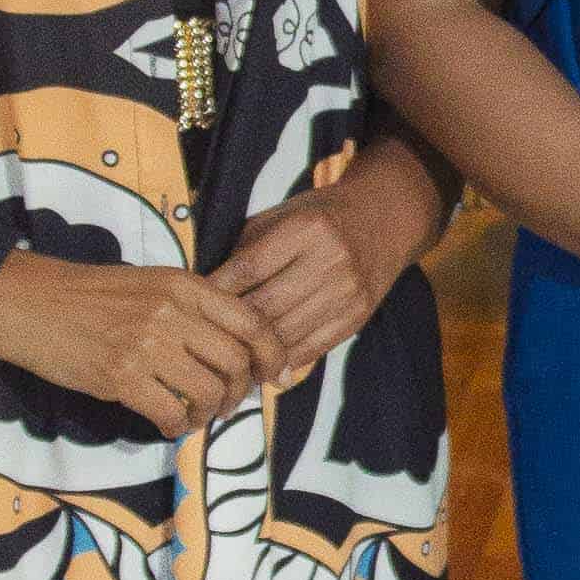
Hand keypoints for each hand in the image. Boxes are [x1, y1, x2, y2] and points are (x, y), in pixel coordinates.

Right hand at [0, 247, 266, 439]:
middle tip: (228, 404)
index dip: (272, 354)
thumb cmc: (92, 297)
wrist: (32, 304)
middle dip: (240, 391)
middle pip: (237, 362)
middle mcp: (172, 312)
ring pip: (209, 392)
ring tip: (195, 416)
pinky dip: (177, 427)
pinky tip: (168, 424)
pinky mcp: (121, 377)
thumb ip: (192, 309)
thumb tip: (236, 348)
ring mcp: (147, 344)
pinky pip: (171, 413)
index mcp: (184, 285)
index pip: (252, 322)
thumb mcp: (151, 285)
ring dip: (209, 413)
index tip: (273, 375)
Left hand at [210, 189, 390, 385]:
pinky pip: (311, 348)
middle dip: (230, 325)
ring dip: (253, 351)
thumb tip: (209, 286)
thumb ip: (248, 247)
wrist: (384, 220)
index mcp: (307, 228)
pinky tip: (262, 366)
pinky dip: (283, 361)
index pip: (250, 267)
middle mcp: (331, 261)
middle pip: (266, 306)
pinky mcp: (356, 317)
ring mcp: (347, 293)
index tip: (194, 302)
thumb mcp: (284, 214)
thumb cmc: (322, 216)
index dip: (218, 289)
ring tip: (225, 358)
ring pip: (286, 334)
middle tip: (204, 337)